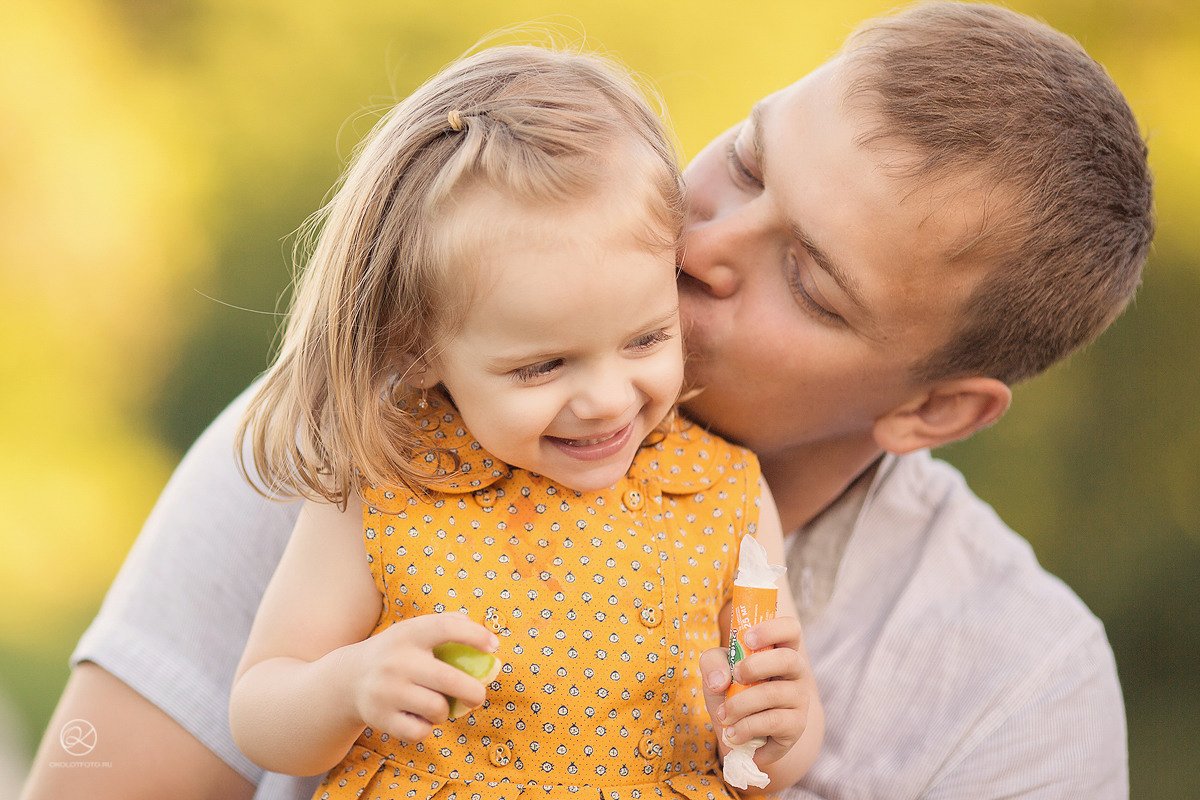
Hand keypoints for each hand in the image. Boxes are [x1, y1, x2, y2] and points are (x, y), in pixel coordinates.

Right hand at [344, 613, 499, 742]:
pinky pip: (420, 732)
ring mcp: (387, 691)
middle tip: (478, 697)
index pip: (446, 627)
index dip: (475, 635)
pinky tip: (420, 718)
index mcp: (409, 634)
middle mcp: (397, 661)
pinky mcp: (381, 718)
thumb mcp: (413, 631)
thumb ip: (447, 626)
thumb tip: (488, 640)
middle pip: (449, 679)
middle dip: (474, 692)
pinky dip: (427, 728)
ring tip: (438, 705)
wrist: (348, 678)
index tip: (493, 646)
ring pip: (437, 709)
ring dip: (446, 711)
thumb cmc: (397, 653)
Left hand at [700, 615, 812, 766]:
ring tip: (723, 714)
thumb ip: (713, 663)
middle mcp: (796, 672)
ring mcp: (799, 699)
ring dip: (740, 705)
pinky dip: (745, 728)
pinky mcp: (796, 726)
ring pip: (774, 694)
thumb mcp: (716, 671)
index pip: (791, 629)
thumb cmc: (731, 693)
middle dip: (755, 667)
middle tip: (735, 677)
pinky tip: (733, 734)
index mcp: (779, 649)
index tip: (747, 638)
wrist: (740, 735)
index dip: (772, 629)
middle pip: (788, 659)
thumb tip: (720, 680)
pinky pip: (772, 722)